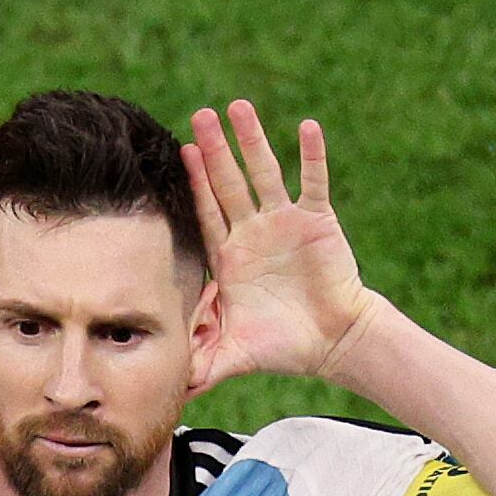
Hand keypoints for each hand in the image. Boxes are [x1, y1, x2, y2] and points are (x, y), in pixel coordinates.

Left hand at [183, 100, 373, 387]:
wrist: (331, 342)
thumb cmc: (281, 346)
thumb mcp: (234, 354)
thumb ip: (200, 363)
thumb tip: (165, 388)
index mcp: (231, 255)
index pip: (207, 211)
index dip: (195, 182)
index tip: (179, 151)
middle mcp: (254, 231)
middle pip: (229, 182)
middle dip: (215, 150)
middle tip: (200, 114)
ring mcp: (285, 222)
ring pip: (266, 172)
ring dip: (253, 141)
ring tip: (239, 107)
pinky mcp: (317, 221)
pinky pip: (313, 182)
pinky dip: (311, 156)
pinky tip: (306, 127)